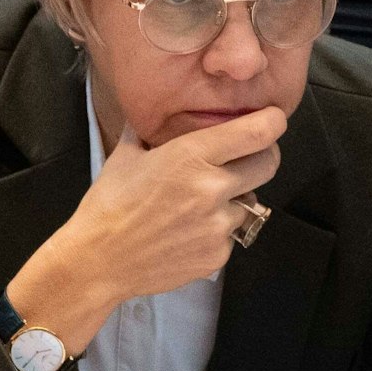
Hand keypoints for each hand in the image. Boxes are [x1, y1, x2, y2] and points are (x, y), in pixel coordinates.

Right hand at [6, 107, 285, 358]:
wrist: (98, 261)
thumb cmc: (108, 204)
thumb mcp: (126, 156)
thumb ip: (150, 131)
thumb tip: (155, 108)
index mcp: (191, 156)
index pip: (257, 132)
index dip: (272, 123)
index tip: (272, 119)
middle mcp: (212, 188)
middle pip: (268, 164)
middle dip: (262, 156)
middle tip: (246, 158)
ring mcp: (218, 225)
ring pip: (249, 202)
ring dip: (234, 199)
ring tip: (199, 204)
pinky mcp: (219, 255)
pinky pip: (232, 234)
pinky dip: (217, 231)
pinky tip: (188, 231)